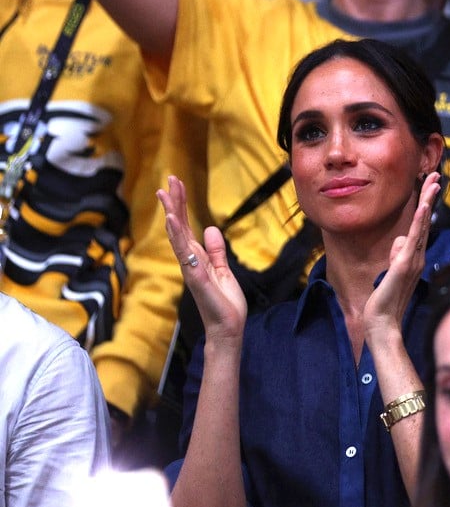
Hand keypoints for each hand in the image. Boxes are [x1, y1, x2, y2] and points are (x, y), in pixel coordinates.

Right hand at [157, 175, 245, 343]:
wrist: (228, 327)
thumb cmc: (225, 303)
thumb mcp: (223, 270)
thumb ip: (216, 251)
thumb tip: (211, 229)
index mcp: (197, 257)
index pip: (187, 227)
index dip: (181, 206)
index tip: (176, 185)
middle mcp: (190, 260)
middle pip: (179, 227)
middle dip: (174, 203)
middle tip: (169, 179)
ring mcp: (190, 268)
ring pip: (178, 236)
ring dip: (172, 214)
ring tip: (166, 194)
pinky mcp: (196, 276)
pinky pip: (185, 253)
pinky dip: (177, 236)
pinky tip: (172, 220)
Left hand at [364, 172, 440, 339]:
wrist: (383, 321)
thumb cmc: (385, 298)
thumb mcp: (391, 269)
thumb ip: (397, 253)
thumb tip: (400, 239)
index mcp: (415, 256)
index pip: (421, 225)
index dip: (425, 204)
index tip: (429, 185)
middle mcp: (418, 256)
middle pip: (426, 220)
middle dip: (430, 196)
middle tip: (434, 175)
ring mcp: (413, 260)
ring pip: (422, 225)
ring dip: (427, 201)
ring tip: (432, 182)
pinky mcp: (405, 265)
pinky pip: (414, 239)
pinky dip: (419, 221)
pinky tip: (422, 207)